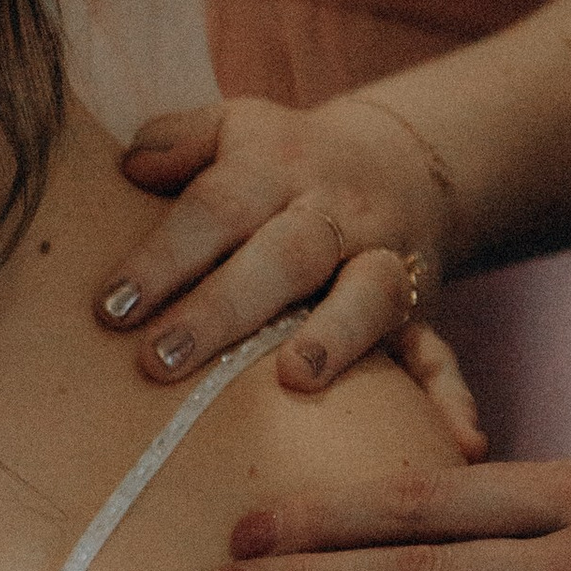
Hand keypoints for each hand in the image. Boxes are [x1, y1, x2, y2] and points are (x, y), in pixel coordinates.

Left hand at [99, 90, 482, 447]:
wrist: (398, 164)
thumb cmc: (276, 165)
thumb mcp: (231, 130)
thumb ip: (178, 141)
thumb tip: (131, 166)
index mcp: (278, 167)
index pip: (217, 206)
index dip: (165, 256)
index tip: (111, 307)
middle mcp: (336, 212)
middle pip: (284, 256)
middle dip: (225, 309)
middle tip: (160, 359)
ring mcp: (383, 262)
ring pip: (368, 296)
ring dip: (337, 337)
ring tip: (295, 379)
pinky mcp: (419, 311)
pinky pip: (441, 354)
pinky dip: (450, 397)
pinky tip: (460, 441)